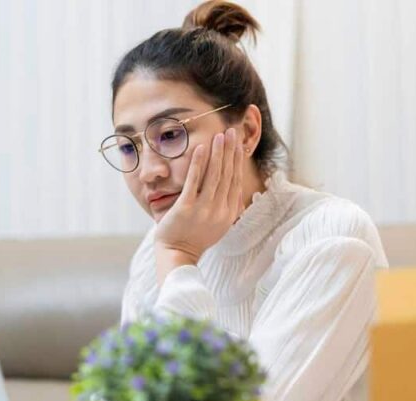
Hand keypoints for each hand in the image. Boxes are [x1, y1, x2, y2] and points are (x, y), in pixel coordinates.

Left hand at [154, 127, 244, 281]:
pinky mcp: (187, 208)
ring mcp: (204, 209)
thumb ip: (227, 206)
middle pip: (227, 175)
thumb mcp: (219, 224)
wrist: (178, 254)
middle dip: (230, 151)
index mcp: (229, 213)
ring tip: (219, 136)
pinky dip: (198, 163)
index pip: (235, 181)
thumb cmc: (195, 238)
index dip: (237, 160)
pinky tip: (200, 148)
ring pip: (214, 176)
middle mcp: (220, 211)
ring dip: (218, 153)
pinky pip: (194, 182)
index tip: (238, 144)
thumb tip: (235, 189)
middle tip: (231, 132)